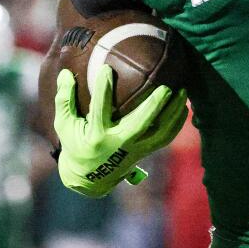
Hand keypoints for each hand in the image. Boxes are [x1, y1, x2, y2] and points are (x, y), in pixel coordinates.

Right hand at [54, 64, 187, 197]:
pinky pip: (164, 138)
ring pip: (158, 132)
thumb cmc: (75, 144)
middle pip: (140, 124)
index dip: (103, 90)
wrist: (90, 177)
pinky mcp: (144, 152)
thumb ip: (64, 100)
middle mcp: (118, 143)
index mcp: (97, 135)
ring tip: (183, 92)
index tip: (107, 70)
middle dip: (153, 106)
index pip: (100, 110)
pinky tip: (184, 108)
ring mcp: (133, 149)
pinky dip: (176, 124)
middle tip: (165, 87)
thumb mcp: (64, 125)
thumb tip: (65, 74)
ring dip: (172, 113)